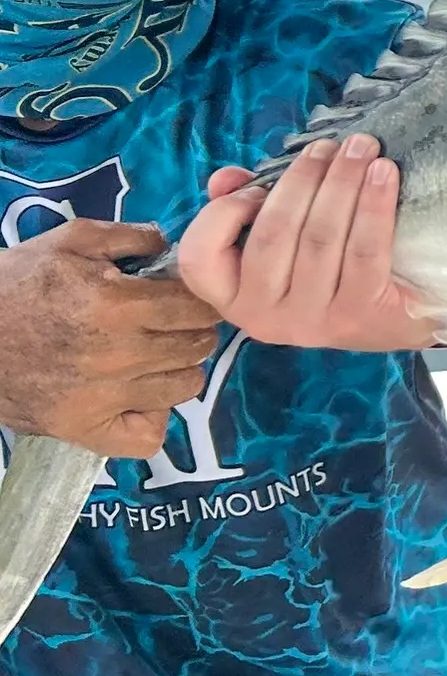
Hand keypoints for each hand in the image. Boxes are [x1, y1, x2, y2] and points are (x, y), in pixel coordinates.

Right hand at [0, 220, 219, 457]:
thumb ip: (130, 237)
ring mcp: (102, 398)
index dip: (199, 300)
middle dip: (192, 331)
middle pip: (196, 347)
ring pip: (183, 388)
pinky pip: (147, 438)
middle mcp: (118, 355)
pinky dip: (152, 419)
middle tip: (169, 326)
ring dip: (178, 370)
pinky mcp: (82, 429)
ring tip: (154, 358)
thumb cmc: (15, 282)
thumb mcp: (70, 240)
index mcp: (118, 305)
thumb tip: (174, 245)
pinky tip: (138, 397)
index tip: (185, 299)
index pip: (197, 309)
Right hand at [178, 134, 435, 352]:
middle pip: (274, 234)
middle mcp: (264, 317)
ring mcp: (313, 321)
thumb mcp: (278, 241)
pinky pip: (365, 251)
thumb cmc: (325, 269)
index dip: (222, 214)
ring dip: (342, 182)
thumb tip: (227, 178)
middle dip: (302, 179)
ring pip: (320, 238)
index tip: (257, 186)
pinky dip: (374, 205)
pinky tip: (384, 173)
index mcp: (234, 296)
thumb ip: (241, 207)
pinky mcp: (360, 315)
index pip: (199, 259)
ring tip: (362, 148)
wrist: (391, 317)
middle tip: (329, 145)